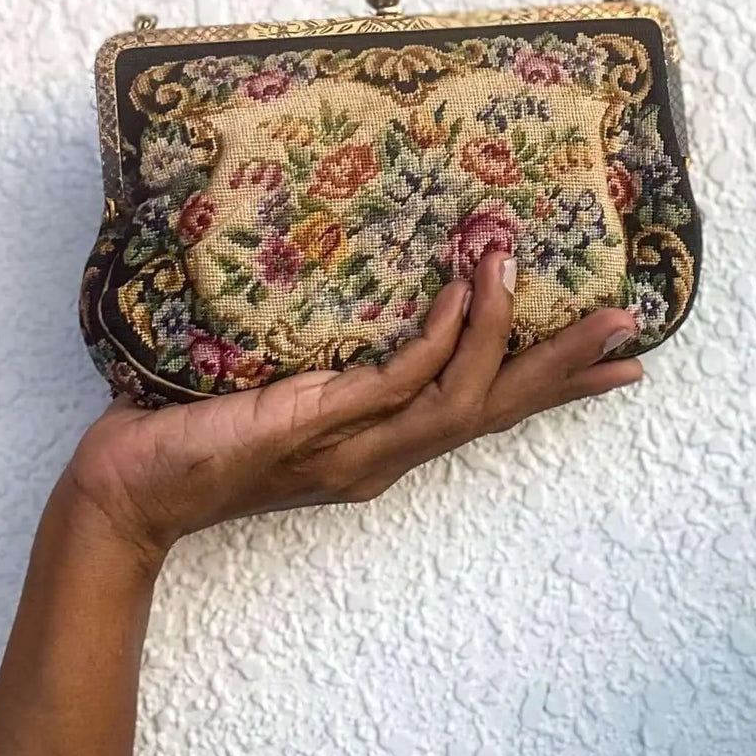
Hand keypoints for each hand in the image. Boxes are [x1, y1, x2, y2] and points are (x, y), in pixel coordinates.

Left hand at [61, 252, 641, 570]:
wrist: (127, 490)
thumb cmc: (196, 435)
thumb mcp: (281, 393)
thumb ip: (328, 367)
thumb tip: (354, 302)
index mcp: (380, 447)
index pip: (483, 412)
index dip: (552, 387)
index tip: (617, 363)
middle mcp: (381, 454)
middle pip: (496, 411)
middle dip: (564, 370)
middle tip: (628, 327)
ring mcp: (355, 445)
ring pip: (462, 399)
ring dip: (507, 336)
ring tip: (521, 266)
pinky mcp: (319, 425)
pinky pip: (399, 382)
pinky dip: (444, 339)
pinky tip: (467, 292)